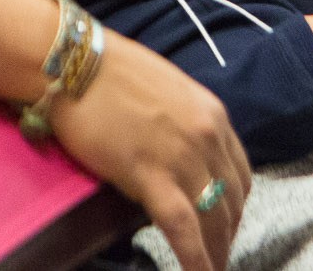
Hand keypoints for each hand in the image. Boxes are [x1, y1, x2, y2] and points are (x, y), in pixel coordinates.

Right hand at [49, 29, 249, 270]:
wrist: (73, 62)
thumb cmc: (109, 71)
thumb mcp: (166, 92)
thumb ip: (184, 124)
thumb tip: (179, 155)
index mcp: (212, 114)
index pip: (239, 173)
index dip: (236, 206)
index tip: (226, 223)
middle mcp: (206, 136)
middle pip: (232, 200)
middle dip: (227, 234)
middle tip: (217, 253)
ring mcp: (181, 156)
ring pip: (213, 218)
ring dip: (216, 252)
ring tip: (211, 270)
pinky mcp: (150, 175)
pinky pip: (183, 227)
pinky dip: (196, 258)